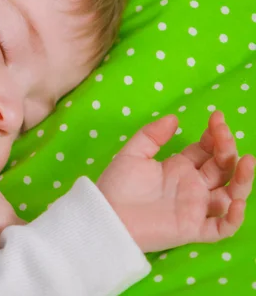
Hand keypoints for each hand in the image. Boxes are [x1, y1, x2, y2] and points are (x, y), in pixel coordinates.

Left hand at [97, 111, 254, 252]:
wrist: (106, 215)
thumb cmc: (116, 186)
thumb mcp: (131, 154)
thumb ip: (151, 135)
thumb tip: (174, 118)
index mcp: (179, 168)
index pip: (207, 150)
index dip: (215, 135)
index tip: (216, 118)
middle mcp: (192, 186)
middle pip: (222, 167)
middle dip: (227, 148)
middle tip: (223, 131)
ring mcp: (195, 207)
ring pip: (230, 194)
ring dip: (242, 179)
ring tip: (248, 160)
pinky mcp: (193, 229)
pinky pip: (221, 228)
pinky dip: (233, 218)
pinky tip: (234, 201)